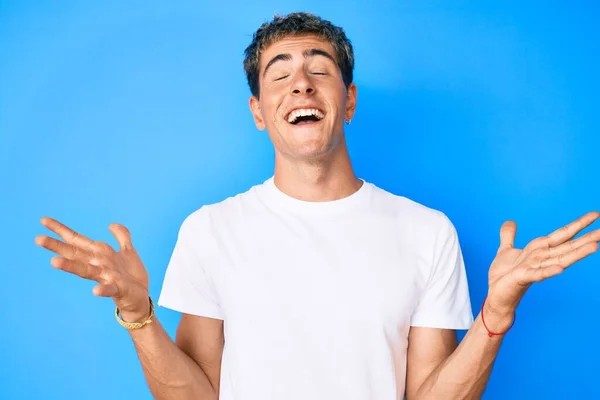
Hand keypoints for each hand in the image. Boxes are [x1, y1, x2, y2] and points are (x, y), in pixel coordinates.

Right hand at [35, 217, 149, 320]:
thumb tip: (112, 224)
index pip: (76, 240)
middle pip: (75, 253)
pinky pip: (109, 289)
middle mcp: (98, 264)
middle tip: (38, 239)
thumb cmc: (130, 275)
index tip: (43, 220)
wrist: (141, 297)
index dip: (61, 230)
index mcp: (99, 254)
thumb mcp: (128, 251)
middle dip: (57, 246)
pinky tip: (95, 291)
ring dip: (70, 266)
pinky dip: (102, 290)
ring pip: (86, 270)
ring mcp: (106, 277)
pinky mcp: (118, 289)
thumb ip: (121, 237)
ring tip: (54, 261)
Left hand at [486, 211, 599, 317]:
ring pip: (560, 259)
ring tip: (595, 246)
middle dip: (586, 238)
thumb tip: (510, 222)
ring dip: (576, 254)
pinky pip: (538, 274)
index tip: (595, 215)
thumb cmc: (503, 276)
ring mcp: (534, 268)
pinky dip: (549, 271)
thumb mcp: (505, 250)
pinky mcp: (523, 278)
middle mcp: (541, 258)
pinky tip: (560, 268)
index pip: (562, 234)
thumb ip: (509, 236)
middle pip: (567, 246)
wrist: (495, 296)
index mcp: (538, 249)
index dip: (578, 224)